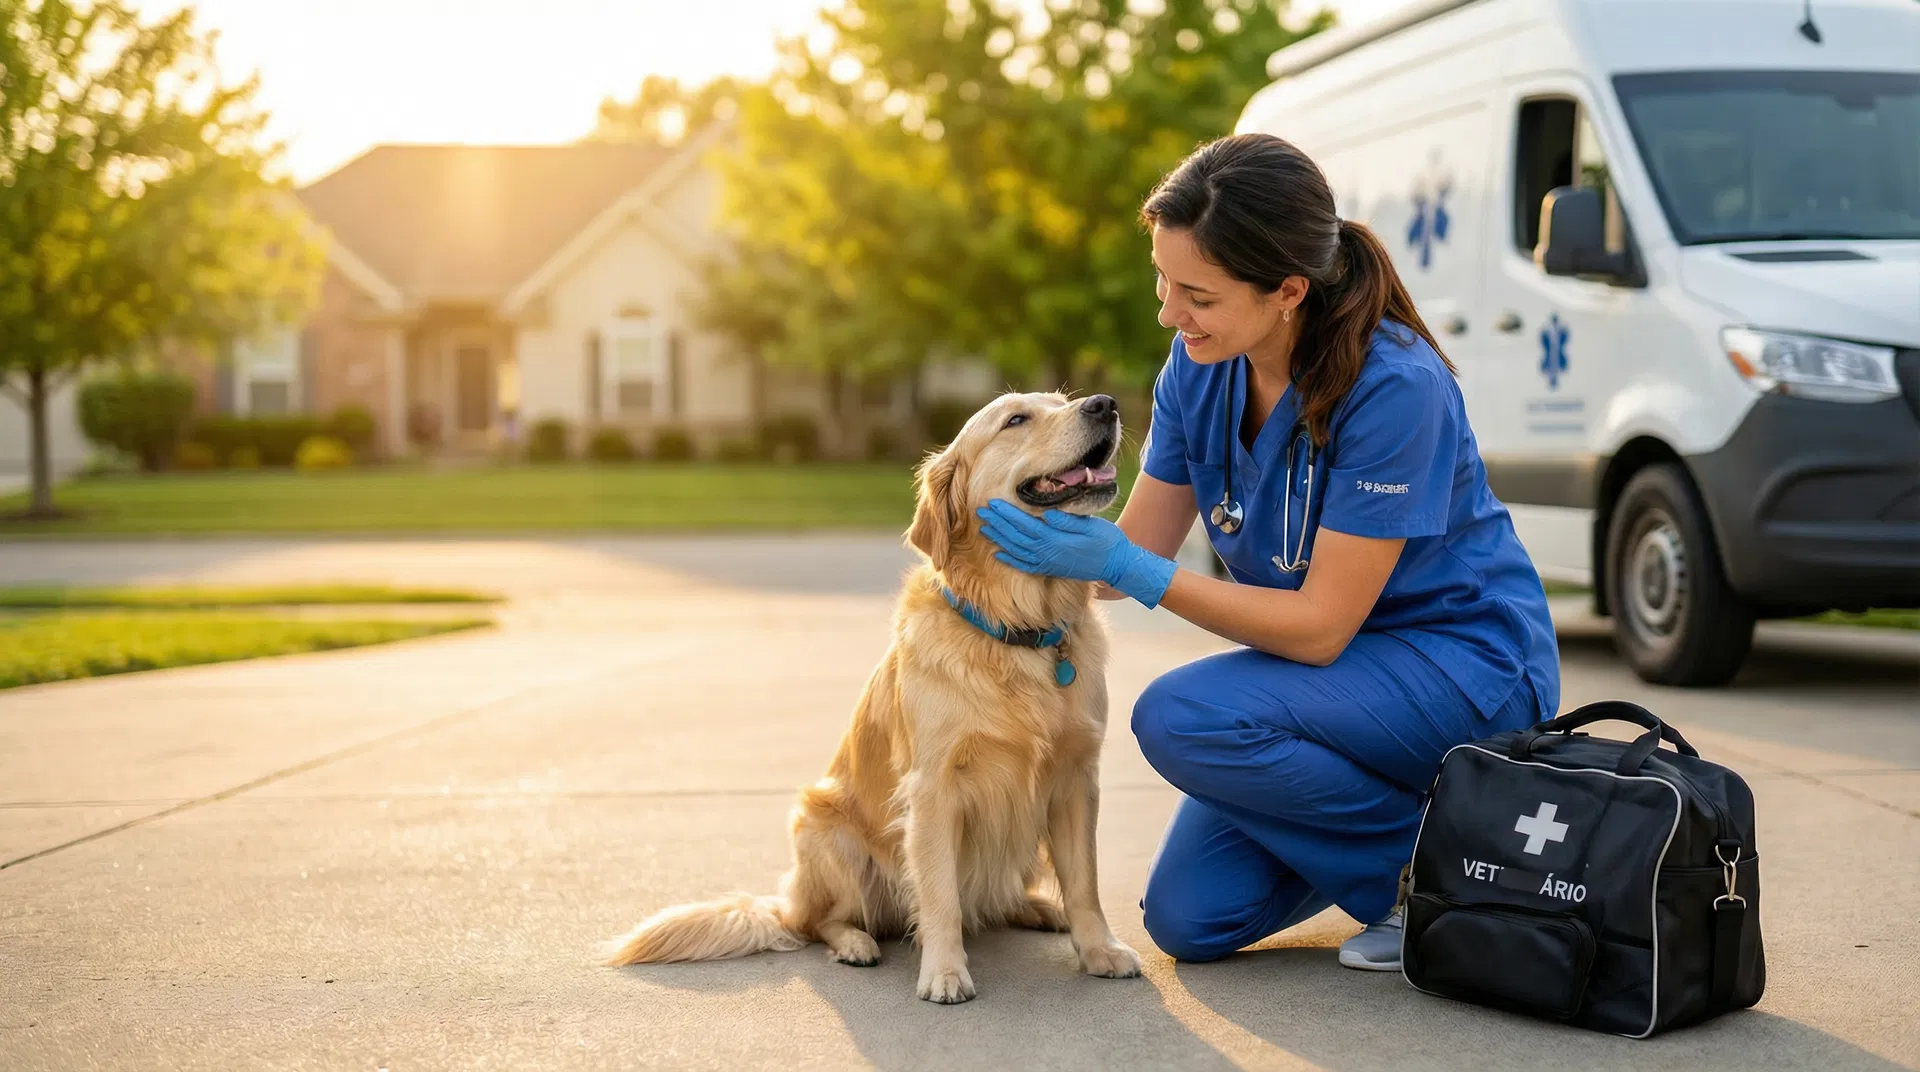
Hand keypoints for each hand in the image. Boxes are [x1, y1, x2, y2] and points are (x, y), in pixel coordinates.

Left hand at [976, 499, 1177, 607]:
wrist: (1116, 565)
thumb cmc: (1106, 540)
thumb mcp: (1091, 525)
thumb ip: (1068, 520)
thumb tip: (1047, 512)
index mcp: (1056, 539)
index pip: (1024, 524)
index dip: (1007, 513)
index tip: (993, 503)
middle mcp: (1048, 552)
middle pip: (1016, 536)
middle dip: (997, 523)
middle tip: (981, 511)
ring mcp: (1048, 562)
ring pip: (1017, 550)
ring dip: (999, 539)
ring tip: (985, 528)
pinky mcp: (1050, 569)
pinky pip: (1025, 565)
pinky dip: (1010, 560)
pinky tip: (998, 554)